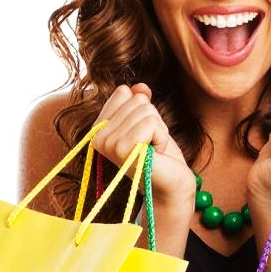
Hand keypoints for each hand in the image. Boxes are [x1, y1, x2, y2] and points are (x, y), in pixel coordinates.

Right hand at [93, 83, 195, 207]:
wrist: (171, 184)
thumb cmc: (159, 155)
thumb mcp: (149, 121)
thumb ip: (140, 101)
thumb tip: (140, 86)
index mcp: (99, 127)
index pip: (123, 92)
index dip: (142, 110)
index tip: (143, 133)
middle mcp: (99, 136)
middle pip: (137, 100)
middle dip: (153, 120)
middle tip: (150, 144)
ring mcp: (109, 144)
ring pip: (145, 110)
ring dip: (159, 130)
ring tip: (153, 150)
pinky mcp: (123, 149)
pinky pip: (151, 123)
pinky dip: (162, 136)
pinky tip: (156, 154)